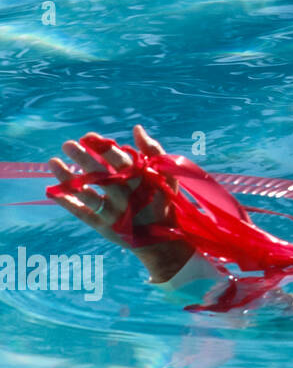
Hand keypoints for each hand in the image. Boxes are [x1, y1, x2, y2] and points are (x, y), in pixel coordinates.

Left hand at [49, 125, 195, 281]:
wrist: (162, 239)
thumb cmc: (161, 200)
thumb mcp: (166, 175)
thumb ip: (153, 150)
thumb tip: (137, 128)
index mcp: (144, 183)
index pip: (123, 163)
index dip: (105, 149)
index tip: (88, 136)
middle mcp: (128, 199)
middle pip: (102, 176)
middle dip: (84, 159)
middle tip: (67, 144)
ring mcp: (115, 214)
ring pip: (88, 195)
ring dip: (69, 178)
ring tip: (53, 162)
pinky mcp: (104, 227)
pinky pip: (82, 213)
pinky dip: (67, 202)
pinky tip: (51, 189)